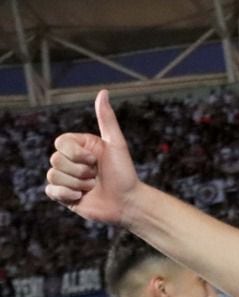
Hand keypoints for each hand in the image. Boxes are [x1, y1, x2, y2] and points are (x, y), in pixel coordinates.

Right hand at [45, 90, 138, 223]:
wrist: (128, 203)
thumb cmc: (124, 174)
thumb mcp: (116, 144)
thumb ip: (106, 119)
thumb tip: (103, 92)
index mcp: (80, 147)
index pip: (60, 143)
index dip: (77, 154)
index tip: (96, 160)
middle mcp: (70, 161)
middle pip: (55, 159)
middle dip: (80, 171)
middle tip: (97, 176)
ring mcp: (66, 178)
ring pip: (53, 175)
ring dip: (78, 183)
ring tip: (93, 187)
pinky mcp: (63, 195)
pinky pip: (50, 190)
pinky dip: (66, 194)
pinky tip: (81, 197)